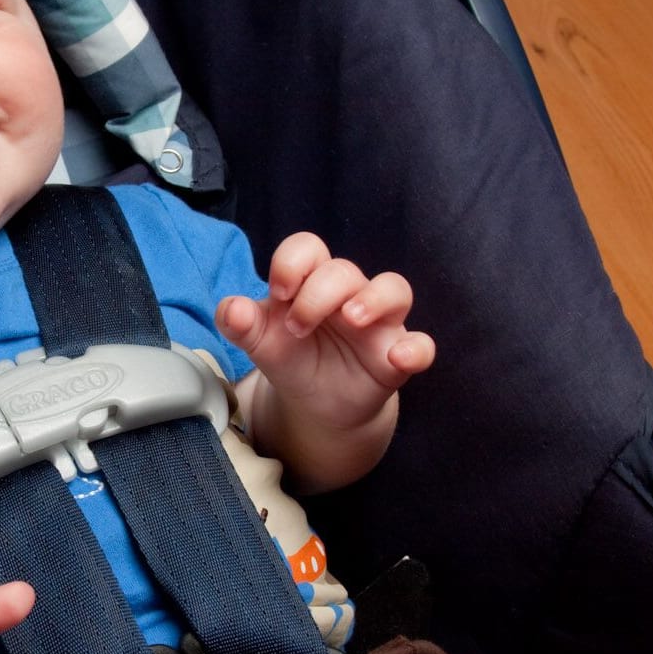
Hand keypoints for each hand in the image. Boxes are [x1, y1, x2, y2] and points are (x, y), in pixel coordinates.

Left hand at [216, 232, 434, 432]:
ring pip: (393, 290)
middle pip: (344, 270)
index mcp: (311, 282)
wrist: (317, 404)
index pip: (308, 248)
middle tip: (298, 328)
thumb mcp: (262, 344)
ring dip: (373, 299)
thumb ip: (242, 325)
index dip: (292, 262)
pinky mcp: (397, 356)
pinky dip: (415, 349)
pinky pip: (421, 345)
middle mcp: (349, 294)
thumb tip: (231, 309)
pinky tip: (398, 358)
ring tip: (351, 318)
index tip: (278, 293)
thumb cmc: (294, 358)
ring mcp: (379, 323)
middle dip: (318, 294)